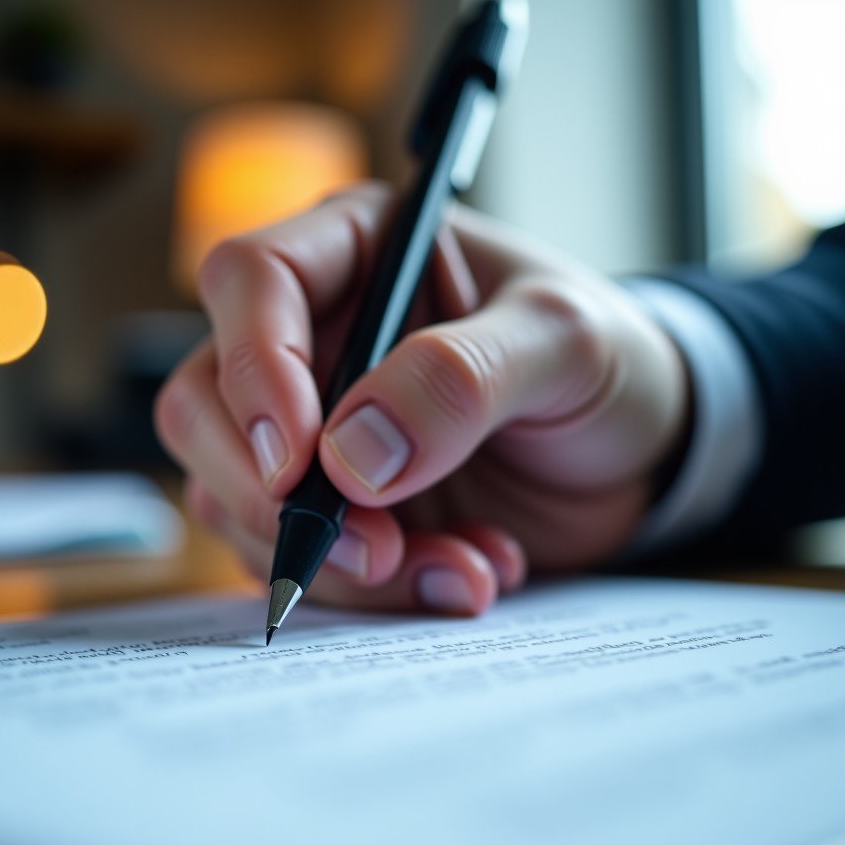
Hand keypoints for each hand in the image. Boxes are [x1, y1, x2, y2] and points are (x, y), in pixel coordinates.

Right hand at [155, 183, 689, 615]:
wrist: (638, 453)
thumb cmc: (607, 364)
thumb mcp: (565, 344)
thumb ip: (463, 378)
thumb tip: (350, 453)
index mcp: (361, 253)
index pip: (251, 281)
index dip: (255, 371)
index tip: (301, 464)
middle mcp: (316, 338)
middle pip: (206, 404)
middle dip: (277, 498)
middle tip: (377, 548)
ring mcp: (316, 431)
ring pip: (242, 501)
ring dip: (344, 562)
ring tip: (466, 569)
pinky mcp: (336, 507)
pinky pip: (302, 558)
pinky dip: (375, 591)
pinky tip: (467, 572)